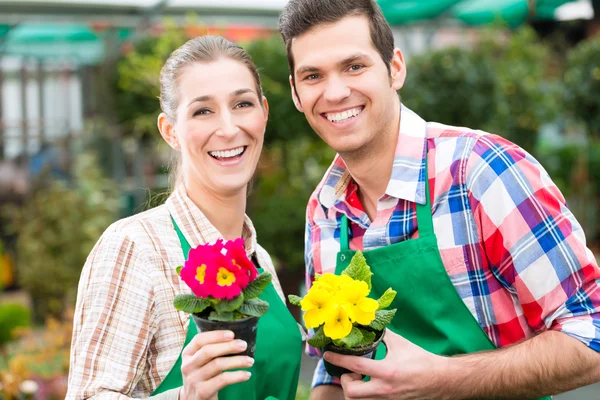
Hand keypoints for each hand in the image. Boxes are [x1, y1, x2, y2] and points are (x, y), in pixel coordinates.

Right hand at [178, 330, 253, 399]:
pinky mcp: (202, 392)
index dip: (216, 335)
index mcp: (188, 353)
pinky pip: (222, 380)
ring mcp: (194, 379)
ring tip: (250, 361)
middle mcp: (188, 365)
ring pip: (217, 365)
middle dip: (228, 346)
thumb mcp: (201, 361)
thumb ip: (212, 350)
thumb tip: (236, 339)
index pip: (199, 339)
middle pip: (208, 351)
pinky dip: (237, 376)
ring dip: (237, 361)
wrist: (193, 399)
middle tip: (244, 345)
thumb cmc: (202, 375)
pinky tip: (247, 375)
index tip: (232, 334)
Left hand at [323, 329, 448, 399]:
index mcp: (387, 371)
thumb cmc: (421, 360)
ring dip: (353, 389)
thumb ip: (382, 334)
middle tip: (349, 372)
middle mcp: (385, 389)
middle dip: (345, 381)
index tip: (328, 353)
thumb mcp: (400, 343)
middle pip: (351, 393)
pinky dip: (363, 394)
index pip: (355, 366)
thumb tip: (368, 323)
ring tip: (358, 378)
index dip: (339, 359)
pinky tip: (368, 383)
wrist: (440, 380)